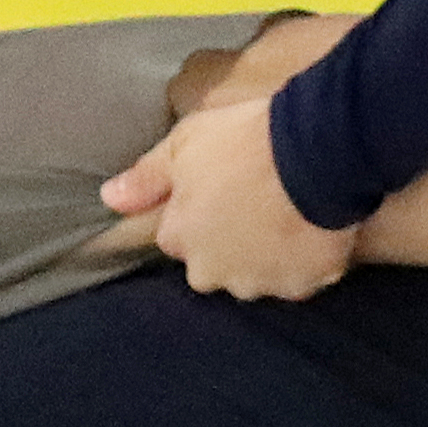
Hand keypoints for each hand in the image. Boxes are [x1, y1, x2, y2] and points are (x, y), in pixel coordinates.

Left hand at [99, 94, 358, 301]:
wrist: (317, 151)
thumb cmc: (244, 142)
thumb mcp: (184, 145)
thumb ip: (146, 177)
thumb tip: (110, 199)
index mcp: (183, 239)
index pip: (177, 238)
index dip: (196, 213)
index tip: (216, 190)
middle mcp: (216, 273)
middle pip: (216, 264)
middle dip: (230, 243)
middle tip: (256, 201)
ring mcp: (262, 283)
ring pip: (258, 275)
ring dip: (267, 255)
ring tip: (288, 213)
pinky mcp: (305, 284)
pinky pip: (300, 277)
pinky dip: (304, 260)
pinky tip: (314, 228)